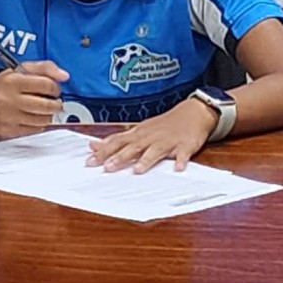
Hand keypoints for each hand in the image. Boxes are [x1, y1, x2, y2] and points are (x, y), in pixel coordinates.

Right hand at [0, 61, 70, 139]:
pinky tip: (33, 116)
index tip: (55, 89)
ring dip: (48, 114)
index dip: (56, 87)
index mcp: (13, 81)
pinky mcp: (8, 131)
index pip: (47, 85)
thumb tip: (64, 76)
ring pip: (43, 120)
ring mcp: (8, 117)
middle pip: (47, 105)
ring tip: (43, 108)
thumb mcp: (21, 69)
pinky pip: (34, 130)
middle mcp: (9, 100)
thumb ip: (45, 68)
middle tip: (55, 101)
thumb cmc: (4, 84)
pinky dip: (38, 124)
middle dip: (56, 103)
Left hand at [89, 96, 216, 173]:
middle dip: (120, 157)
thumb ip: (118, 139)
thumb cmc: (163, 125)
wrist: (192, 113)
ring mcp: (168, 141)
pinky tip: (178, 168)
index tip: (90, 161)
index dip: (103, 151)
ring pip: (155, 151)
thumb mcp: (139, 130)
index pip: (117, 142)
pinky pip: (182, 154)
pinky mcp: (184, 145)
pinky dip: (180, 160)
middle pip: (133, 147)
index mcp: (139, 133)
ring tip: (137, 170)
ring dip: (146, 160)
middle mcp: (150, 137)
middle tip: (107, 167)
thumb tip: (94, 145)